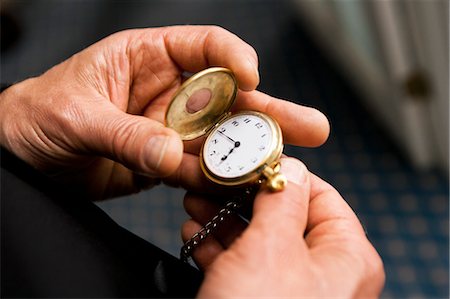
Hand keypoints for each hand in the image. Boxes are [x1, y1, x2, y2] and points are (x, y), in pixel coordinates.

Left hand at [0, 26, 328, 198]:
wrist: (27, 154)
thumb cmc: (40, 113)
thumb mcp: (77, 115)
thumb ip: (126, 135)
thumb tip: (170, 155)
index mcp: (148, 57)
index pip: (205, 47)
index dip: (234, 58)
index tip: (251, 77)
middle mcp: (168, 91)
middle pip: (229, 98)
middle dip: (267, 113)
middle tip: (309, 126)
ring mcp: (171, 128)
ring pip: (219, 139)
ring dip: (251, 153)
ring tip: (286, 163)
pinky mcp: (166, 161)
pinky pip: (197, 171)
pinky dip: (216, 181)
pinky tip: (241, 187)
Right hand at [182, 157, 384, 297]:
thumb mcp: (272, 248)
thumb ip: (282, 200)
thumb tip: (290, 167)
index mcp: (345, 257)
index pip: (320, 196)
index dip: (284, 174)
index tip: (253, 160)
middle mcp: (324, 275)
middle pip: (283, 216)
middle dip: (243, 197)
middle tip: (215, 181)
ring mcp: (292, 291)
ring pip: (259, 240)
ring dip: (225, 220)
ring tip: (196, 203)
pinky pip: (244, 267)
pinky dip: (219, 248)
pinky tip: (196, 235)